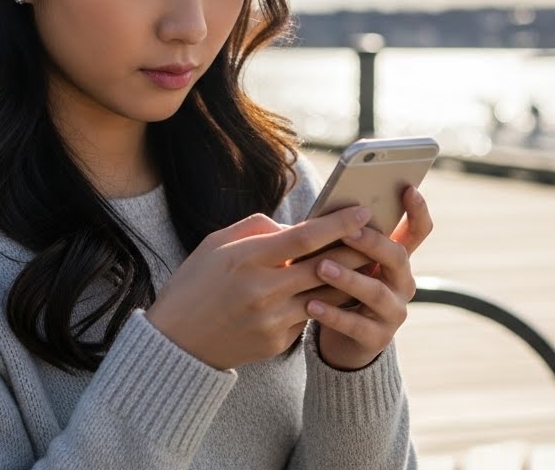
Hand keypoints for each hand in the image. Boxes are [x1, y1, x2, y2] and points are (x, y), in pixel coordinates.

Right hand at [145, 207, 371, 369]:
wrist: (175, 344)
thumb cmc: (195, 284)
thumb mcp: (216, 244)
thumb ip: (258, 228)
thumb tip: (295, 226)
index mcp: (248, 259)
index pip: (305, 237)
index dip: (339, 223)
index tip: (363, 210)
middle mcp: (264, 290)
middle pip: (326, 267)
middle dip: (357, 250)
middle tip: (379, 235)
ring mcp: (272, 320)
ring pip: (326, 295)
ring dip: (348, 279)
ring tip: (367, 262)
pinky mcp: (277, 343)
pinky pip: (308, 317)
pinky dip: (322, 302)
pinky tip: (334, 291)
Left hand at [306, 187, 432, 370]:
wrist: (344, 340)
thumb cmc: (342, 287)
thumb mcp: (348, 260)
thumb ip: (344, 238)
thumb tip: (321, 212)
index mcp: (398, 258)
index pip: (419, 230)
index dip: (418, 210)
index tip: (409, 188)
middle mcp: (403, 283)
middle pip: (398, 257)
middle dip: (372, 243)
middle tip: (347, 232)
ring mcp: (394, 311)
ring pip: (376, 292)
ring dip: (348, 278)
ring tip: (320, 267)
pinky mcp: (378, 338)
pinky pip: (356, 325)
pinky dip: (333, 314)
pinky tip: (310, 304)